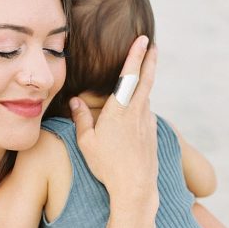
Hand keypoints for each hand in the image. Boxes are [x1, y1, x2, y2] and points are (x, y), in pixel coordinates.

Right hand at [70, 36, 157, 201]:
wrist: (136, 187)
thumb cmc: (107, 166)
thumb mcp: (87, 142)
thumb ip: (82, 119)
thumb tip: (75, 101)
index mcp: (120, 110)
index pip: (130, 75)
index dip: (136, 55)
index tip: (143, 40)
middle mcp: (138, 113)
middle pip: (147, 80)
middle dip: (150, 60)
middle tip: (153, 46)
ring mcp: (148, 123)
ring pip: (145, 99)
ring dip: (143, 86)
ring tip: (138, 78)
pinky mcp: (153, 134)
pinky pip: (145, 115)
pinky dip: (141, 108)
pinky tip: (133, 115)